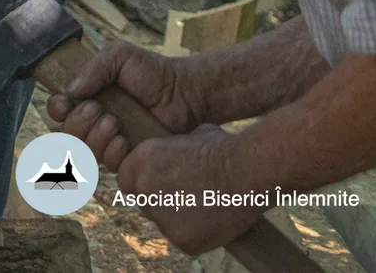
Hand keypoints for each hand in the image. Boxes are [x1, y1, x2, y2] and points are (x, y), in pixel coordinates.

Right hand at [47, 40, 204, 170]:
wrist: (185, 92)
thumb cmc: (153, 72)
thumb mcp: (120, 56)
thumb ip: (93, 67)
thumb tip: (70, 91)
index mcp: (87, 95)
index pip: (57, 109)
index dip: (58, 109)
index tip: (69, 102)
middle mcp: (94, 120)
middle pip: (64, 134)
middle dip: (76, 123)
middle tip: (97, 109)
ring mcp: (109, 139)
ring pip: (82, 151)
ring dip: (94, 137)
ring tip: (114, 123)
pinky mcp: (127, 156)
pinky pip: (107, 164)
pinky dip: (111, 152)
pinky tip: (124, 141)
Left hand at [117, 125, 265, 254]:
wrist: (248, 170)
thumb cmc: (224, 148)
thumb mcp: (188, 137)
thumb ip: (171, 150)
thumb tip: (175, 151)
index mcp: (141, 162)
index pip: (127, 180)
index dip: (145, 182)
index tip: (163, 183)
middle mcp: (144, 190)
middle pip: (144, 202)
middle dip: (161, 200)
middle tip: (188, 196)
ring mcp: (161, 217)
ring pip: (163, 222)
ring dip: (178, 217)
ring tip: (206, 206)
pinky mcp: (181, 239)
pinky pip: (183, 239)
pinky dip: (196, 234)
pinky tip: (214, 220)